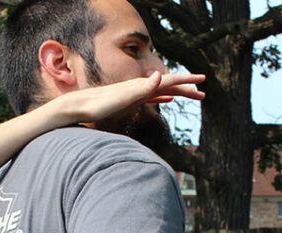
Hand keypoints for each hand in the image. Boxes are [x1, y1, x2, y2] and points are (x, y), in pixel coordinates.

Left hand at [49, 71, 205, 124]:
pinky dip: (162, 97)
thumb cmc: (99, 105)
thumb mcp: (123, 98)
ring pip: (162, 90)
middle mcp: (139, 87)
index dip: (187, 81)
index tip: (203, 81)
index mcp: (142, 86)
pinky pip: (151, 97)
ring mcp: (134, 93)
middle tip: (203, 94)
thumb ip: (144, 88)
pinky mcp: (128, 100)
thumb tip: (160, 76)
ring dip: (177, 92)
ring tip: (190, 95)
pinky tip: (165, 99)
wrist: (78, 107)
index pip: (170, 80)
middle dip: (186, 88)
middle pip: (168, 85)